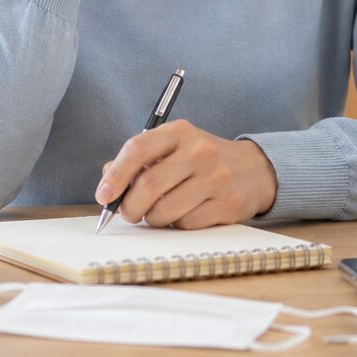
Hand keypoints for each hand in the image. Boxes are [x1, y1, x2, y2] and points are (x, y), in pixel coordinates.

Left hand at [96, 120, 278, 228]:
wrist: (253, 169)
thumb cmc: (201, 161)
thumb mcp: (173, 149)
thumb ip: (139, 161)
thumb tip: (107, 181)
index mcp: (180, 132)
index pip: (138, 149)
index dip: (115, 175)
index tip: (103, 195)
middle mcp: (199, 151)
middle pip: (148, 186)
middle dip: (129, 207)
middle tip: (129, 213)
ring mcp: (216, 178)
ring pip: (164, 211)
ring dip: (153, 218)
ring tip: (160, 212)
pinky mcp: (228, 203)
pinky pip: (186, 224)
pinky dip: (177, 225)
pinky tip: (185, 213)